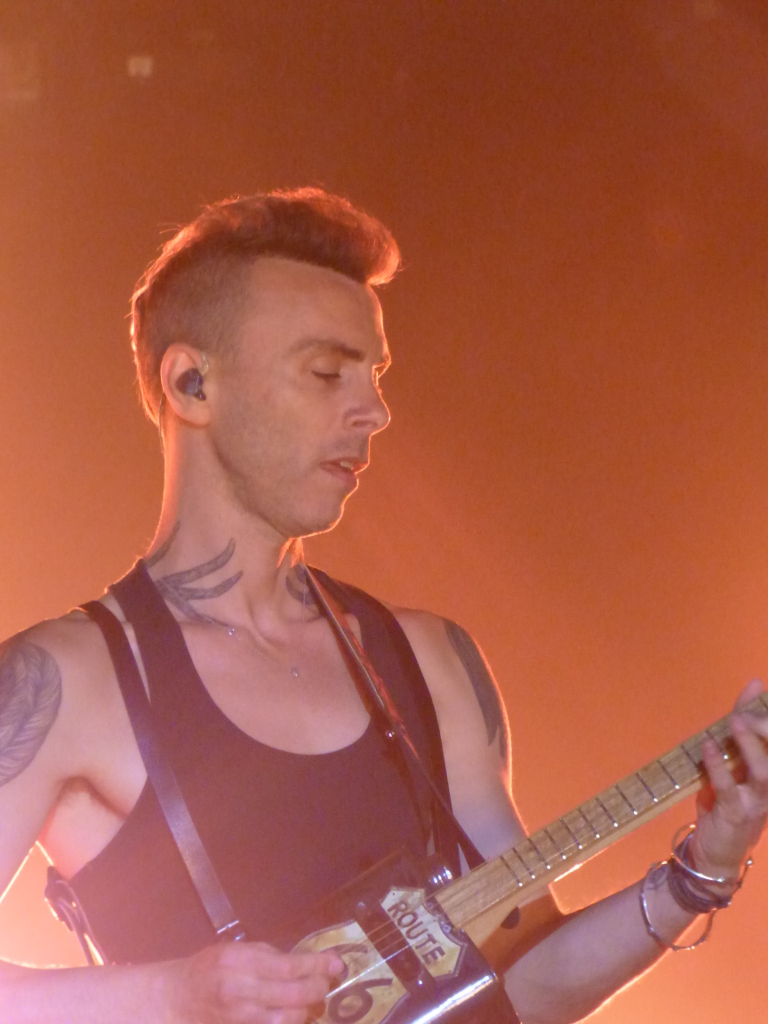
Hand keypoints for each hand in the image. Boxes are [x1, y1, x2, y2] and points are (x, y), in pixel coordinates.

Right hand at [168, 940, 343, 1023]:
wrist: (180, 999)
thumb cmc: (211, 966)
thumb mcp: (238, 949)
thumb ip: (272, 956)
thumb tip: (310, 963)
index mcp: (240, 961)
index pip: (289, 966)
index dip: (318, 966)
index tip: (337, 963)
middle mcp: (241, 991)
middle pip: (294, 995)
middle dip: (318, 988)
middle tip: (327, 981)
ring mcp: (242, 1018)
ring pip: (290, 1019)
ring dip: (309, 1009)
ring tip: (314, 998)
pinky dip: (293, 1023)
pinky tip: (299, 1014)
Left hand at [690, 679, 767, 881]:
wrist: (717, 852)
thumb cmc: (725, 805)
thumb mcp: (731, 768)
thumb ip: (733, 738)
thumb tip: (736, 705)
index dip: (765, 711)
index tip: (755, 687)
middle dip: (765, 726)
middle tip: (744, 710)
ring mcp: (759, 802)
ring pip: (765, 770)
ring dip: (750, 744)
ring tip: (735, 721)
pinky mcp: (737, 814)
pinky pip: (730, 788)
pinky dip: (718, 766)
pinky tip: (708, 746)